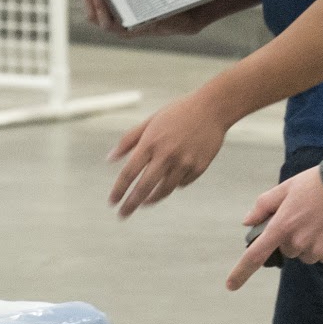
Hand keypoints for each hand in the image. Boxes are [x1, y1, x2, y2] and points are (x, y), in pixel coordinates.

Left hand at [81, 0, 229, 39]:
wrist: (183, 20)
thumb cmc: (179, 20)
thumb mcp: (176, 21)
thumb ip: (160, 23)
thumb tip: (141, 24)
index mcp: (130, 32)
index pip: (107, 23)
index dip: (99, 7)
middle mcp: (119, 28)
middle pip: (94, 16)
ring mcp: (115, 19)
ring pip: (92, 9)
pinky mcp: (115, 10)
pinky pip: (97, 2)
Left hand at [108, 91, 230, 216]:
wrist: (212, 109)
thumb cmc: (177, 113)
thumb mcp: (150, 122)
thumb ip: (129, 140)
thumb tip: (110, 159)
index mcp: (151, 142)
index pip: (129, 172)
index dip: (118, 190)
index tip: (112, 202)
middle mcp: (166, 155)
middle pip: (144, 188)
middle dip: (131, 204)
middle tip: (123, 215)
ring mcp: (184, 163)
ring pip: (164, 190)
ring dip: (151, 199)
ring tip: (144, 202)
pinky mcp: (198, 168)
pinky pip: (181, 184)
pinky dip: (173, 185)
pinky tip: (170, 181)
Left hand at [229, 167, 322, 289]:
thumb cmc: (319, 183)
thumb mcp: (287, 187)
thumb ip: (264, 205)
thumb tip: (247, 222)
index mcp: (282, 225)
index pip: (255, 254)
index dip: (241, 272)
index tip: (230, 286)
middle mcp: (297, 242)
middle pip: (287, 250)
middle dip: (291, 237)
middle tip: (306, 216)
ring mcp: (316, 250)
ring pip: (305, 254)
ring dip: (309, 242)